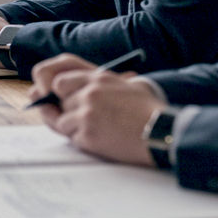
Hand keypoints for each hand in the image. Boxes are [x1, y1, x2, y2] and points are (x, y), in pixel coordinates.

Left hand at [31, 54, 160, 165]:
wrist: (162, 132)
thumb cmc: (149, 110)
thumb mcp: (126, 84)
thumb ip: (99, 83)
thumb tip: (73, 88)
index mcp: (98, 77)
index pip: (59, 79)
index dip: (57, 90)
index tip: (56, 97)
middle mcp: (89, 92)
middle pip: (58, 101)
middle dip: (65, 110)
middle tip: (78, 118)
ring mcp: (86, 113)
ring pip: (61, 121)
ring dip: (72, 127)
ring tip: (96, 130)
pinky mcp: (88, 133)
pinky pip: (72, 137)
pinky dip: (81, 140)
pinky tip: (100, 139)